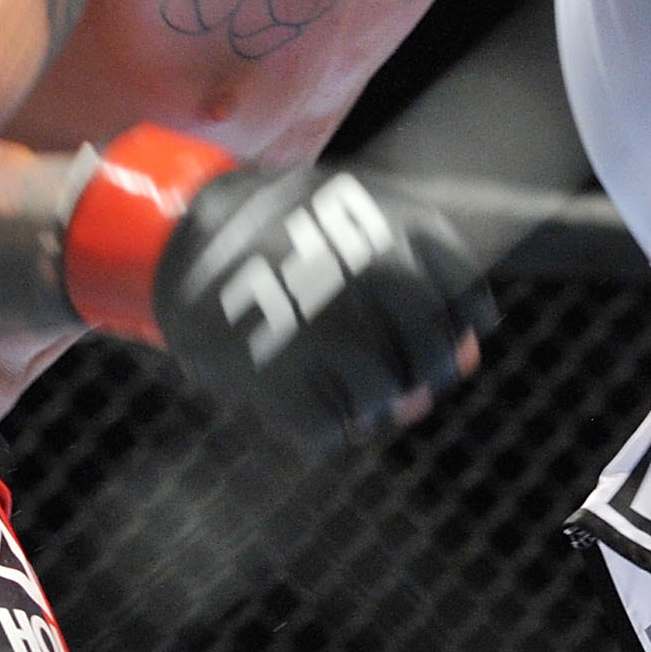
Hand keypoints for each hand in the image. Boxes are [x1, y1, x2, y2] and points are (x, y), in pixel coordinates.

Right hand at [154, 166, 495, 450]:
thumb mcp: (360, 221)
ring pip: (385, 399)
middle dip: (422, 376)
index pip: (468, 301)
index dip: (456, 328)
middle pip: (435, 358)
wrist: (179, 229)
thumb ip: (423, 277)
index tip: (433, 331)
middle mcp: (374, 270)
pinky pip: (327, 430)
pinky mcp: (279, 371)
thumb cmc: (285, 230)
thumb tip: (470, 356)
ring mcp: (329, 322)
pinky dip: (320, 426)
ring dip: (368, 403)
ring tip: (336, 382)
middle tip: (395, 377)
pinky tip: (300, 396)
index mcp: (399, 226)